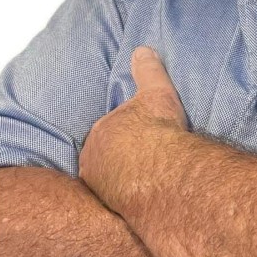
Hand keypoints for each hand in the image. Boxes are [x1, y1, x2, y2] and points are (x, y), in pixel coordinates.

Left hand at [79, 46, 186, 215]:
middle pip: (106, 156)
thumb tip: (142, 49)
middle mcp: (93, 159)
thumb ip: (148, 70)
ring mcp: (100, 185)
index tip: (142, 138)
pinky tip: (145, 198)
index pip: (110, 130)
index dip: (127, 133)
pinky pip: (118, 199)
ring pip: (110, 179)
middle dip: (121, 157)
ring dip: (123, 179)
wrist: (163, 171)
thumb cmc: (158, 131)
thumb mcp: (157, 92)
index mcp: (101, 131)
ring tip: (146, 181)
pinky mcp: (111, 207)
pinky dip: (128, 198)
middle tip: (145, 160)